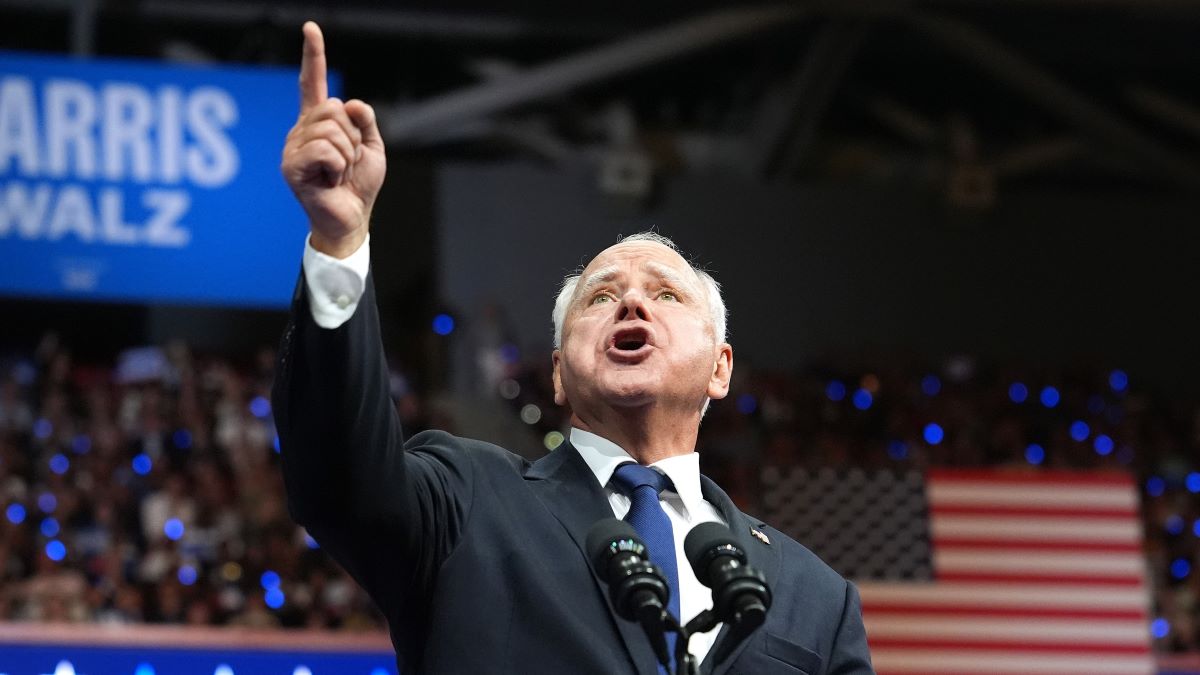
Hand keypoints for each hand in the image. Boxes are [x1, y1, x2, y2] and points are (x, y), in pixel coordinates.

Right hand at [281, 21, 385, 258]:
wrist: (351, 218)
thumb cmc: (358, 185)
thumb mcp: (372, 146)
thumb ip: (365, 120)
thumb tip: (351, 103)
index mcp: (318, 123)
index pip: (314, 83)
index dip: (314, 56)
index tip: (311, 28)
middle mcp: (301, 130)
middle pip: (334, 108)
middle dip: (353, 135)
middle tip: (348, 161)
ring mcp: (293, 147)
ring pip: (332, 129)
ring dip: (347, 154)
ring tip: (339, 173)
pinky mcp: (291, 166)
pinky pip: (326, 149)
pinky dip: (338, 165)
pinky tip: (330, 180)